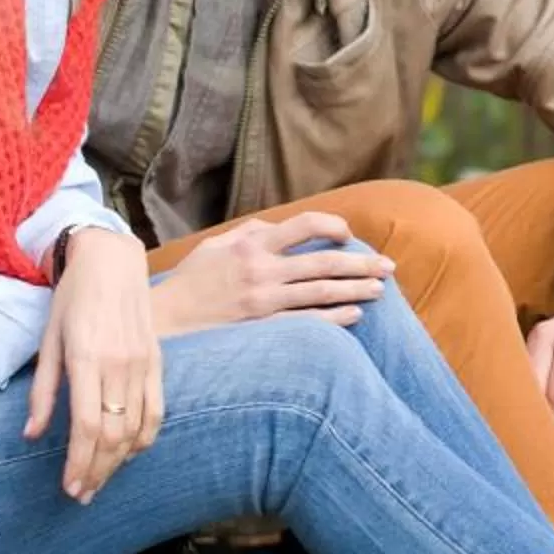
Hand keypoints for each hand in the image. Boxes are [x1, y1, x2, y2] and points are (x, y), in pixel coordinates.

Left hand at [25, 227, 162, 503]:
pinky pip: (157, 411)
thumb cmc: (72, 299)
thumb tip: (33, 435)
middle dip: (97, 471)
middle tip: (83, 494)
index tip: (69, 487)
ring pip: (136, 428)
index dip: (79, 463)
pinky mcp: (157, 362)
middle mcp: (118, 364)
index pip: (86, 426)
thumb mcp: (48, 340)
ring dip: (118, 462)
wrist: (112, 261)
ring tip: (101, 481)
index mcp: (85, 358)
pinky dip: (144, 439)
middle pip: (112, 435)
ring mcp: (142, 364)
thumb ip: (43, 390)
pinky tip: (128, 454)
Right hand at [148, 212, 391, 337]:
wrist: (165, 321)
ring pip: (322, 292)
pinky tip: (355, 315)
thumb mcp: (215, 246)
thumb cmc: (190, 282)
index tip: (348, 234)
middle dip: (362, 263)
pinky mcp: (262, 328)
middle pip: (325, 262)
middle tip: (388, 266)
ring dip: (356, 290)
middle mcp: (261, 270)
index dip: (333, 225)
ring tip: (379, 289)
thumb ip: (250, 233)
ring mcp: (263, 302)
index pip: (304, 224)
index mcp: (251, 244)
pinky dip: (335, 318)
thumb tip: (282, 228)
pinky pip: (308, 322)